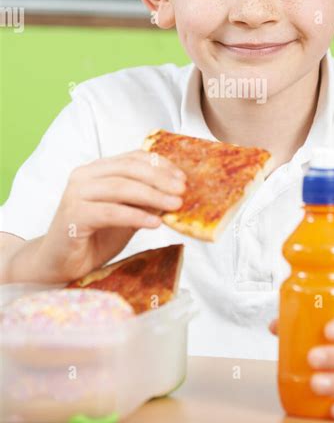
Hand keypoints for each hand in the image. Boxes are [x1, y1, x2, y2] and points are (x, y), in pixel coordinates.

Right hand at [35, 150, 186, 282]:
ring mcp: (76, 194)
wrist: (60, 264)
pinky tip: (154, 224)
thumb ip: (145, 202)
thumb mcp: (127, 215)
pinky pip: (111, 212)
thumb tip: (176, 194)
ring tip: (174, 206)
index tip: (182, 177)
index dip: (160, 165)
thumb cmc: (94, 238)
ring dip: (152, 196)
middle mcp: (84, 176)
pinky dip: (135, 216)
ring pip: (121, 188)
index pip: (133, 158)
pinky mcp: (73, 215)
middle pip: (129, 169)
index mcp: (97, 170)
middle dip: (160, 179)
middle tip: (182, 191)